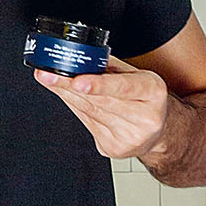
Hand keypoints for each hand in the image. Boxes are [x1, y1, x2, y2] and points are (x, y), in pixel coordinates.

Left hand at [34, 53, 169, 162]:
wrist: (158, 130)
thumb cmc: (143, 96)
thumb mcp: (134, 74)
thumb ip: (108, 66)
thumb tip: (76, 56)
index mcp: (154, 91)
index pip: (124, 86)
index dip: (99, 84)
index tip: (77, 81)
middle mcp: (146, 117)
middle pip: (100, 101)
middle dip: (69, 85)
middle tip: (47, 74)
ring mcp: (131, 136)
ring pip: (90, 112)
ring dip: (67, 94)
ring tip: (50, 79)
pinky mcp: (116, 148)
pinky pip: (88, 124)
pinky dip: (75, 108)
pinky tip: (68, 96)